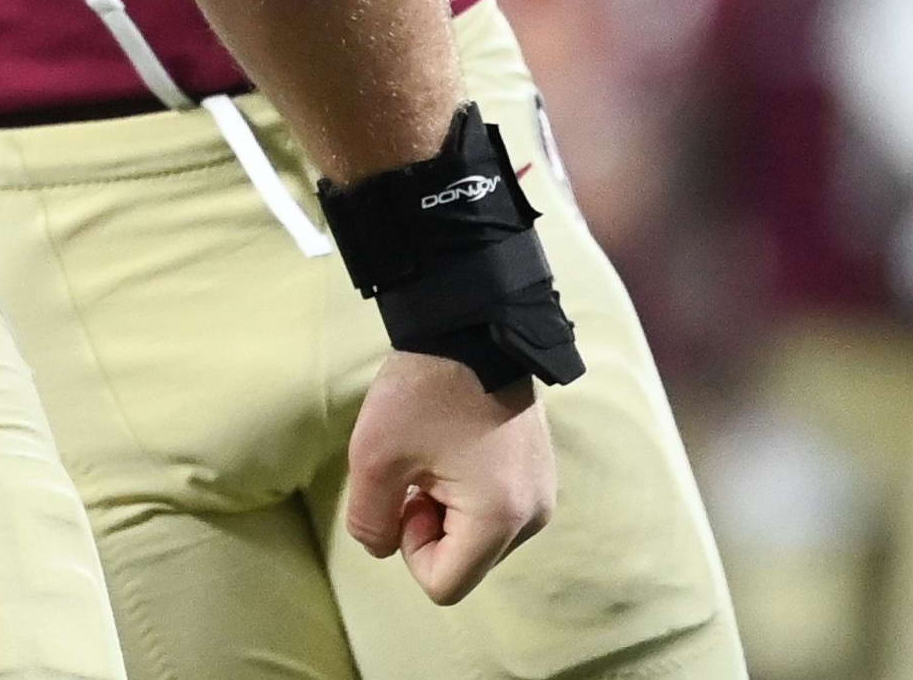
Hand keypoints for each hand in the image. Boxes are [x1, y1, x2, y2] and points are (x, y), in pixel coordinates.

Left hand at [342, 350, 553, 604]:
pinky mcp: (540, 474)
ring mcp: (542, 494)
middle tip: (419, 471)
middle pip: (465, 563)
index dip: (410, 549)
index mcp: (500, 518)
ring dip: (447, 510)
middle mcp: (533, 515)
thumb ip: (370, 521)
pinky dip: (467, 493)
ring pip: (479, 539)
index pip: (444, 585)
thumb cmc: (422, 391)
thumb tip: (385, 548)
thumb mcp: (372, 459)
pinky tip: (456, 448)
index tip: (407, 495)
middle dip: (430, 529)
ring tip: (437, 455)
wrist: (471, 326)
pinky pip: (496, 511)